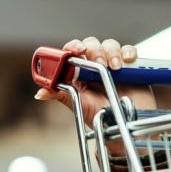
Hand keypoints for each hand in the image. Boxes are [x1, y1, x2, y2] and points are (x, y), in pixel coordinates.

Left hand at [35, 37, 156, 147]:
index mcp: (79, 74)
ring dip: (111, 52)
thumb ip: (61, 96)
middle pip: (91, 44)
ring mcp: (112, 65)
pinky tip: (127, 61)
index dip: (73, 47)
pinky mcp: (130, 66)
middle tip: (100, 63)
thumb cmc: (102, 118)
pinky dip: (128, 52)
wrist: (126, 127)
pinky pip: (129, 51)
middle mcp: (94, 67)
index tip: (77, 50)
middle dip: (94, 50)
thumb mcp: (79, 106)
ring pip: (109, 45)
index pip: (72, 52)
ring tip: (114, 68)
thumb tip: (40, 93)